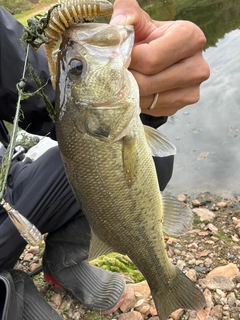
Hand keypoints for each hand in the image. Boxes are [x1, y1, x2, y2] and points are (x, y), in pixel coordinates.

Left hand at [110, 0, 209, 116]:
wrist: (160, 60)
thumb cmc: (149, 39)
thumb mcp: (140, 22)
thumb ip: (128, 14)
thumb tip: (119, 22)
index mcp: (190, 38)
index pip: (152, 59)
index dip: (129, 61)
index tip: (120, 58)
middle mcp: (198, 66)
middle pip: (149, 82)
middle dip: (128, 78)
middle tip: (118, 71)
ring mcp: (192, 90)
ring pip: (148, 99)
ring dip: (131, 92)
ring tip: (127, 79)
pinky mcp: (183, 106)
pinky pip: (153, 109)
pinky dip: (140, 102)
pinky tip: (138, 90)